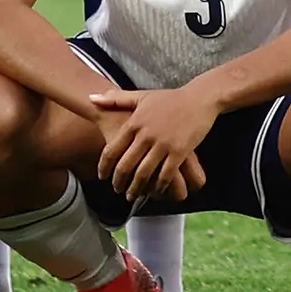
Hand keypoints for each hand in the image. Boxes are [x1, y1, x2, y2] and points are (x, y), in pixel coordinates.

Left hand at [99, 85, 220, 201]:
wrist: (199, 98)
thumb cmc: (170, 98)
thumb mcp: (142, 96)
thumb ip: (116, 99)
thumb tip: (91, 98)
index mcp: (135, 123)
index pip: (112, 150)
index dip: (104, 167)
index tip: (102, 177)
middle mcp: (146, 135)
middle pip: (125, 166)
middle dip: (118, 182)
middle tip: (117, 190)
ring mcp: (163, 144)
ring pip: (143, 173)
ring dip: (136, 188)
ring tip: (132, 195)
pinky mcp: (180, 151)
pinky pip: (165, 174)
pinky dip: (159, 186)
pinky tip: (156, 190)